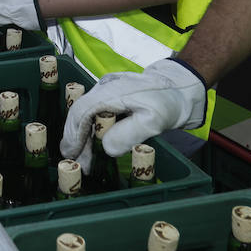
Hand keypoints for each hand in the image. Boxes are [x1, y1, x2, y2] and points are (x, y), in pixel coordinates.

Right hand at [60, 59, 205, 171]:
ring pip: (86, 113)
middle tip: (75, 162)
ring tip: (84, 160)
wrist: (179, 89)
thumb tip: (106, 148)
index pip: (83, 111)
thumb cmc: (167, 103)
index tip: (71, 154)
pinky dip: (91, 130)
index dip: (74, 134)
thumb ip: (127, 134)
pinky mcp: (111, 96)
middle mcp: (104, 87)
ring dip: (82, 137)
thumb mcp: (152, 122)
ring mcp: (106, 90)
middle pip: (80, 112)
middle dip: (75, 139)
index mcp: (111, 91)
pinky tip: (92, 146)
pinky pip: (94, 113)